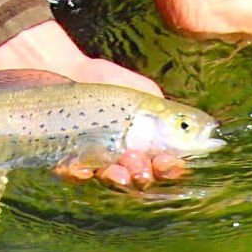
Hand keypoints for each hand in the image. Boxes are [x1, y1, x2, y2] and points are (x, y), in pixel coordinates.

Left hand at [0, 21, 179, 188]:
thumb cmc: (103, 79)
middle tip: (140, 161)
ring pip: (111, 182)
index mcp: (145, 142)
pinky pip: (76, 175)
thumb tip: (190, 127)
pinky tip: (87, 167)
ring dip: (120, 180)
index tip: (170, 162)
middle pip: (141, 179)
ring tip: (120, 167)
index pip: (165, 164)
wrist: (61, 68)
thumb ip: (162, 108)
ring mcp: (95, 161)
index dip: (172, 168)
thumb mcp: (139, 89)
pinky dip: (83, 174)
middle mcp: (123, 156)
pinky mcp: (67, 160)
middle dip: (145, 175)